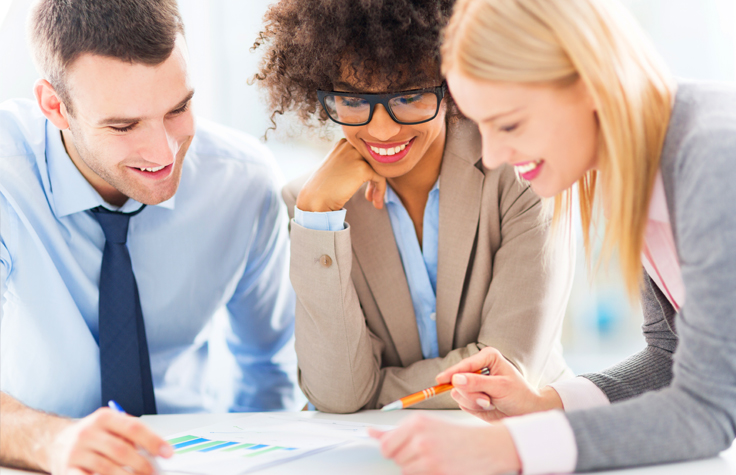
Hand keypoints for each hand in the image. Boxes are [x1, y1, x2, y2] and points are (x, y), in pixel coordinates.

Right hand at [46, 408, 171, 474]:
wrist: (56, 442)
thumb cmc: (92, 436)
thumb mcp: (110, 426)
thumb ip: (131, 435)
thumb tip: (158, 451)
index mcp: (103, 418)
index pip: (133, 428)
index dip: (153, 441)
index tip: (168, 453)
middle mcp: (88, 433)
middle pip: (122, 451)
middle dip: (142, 465)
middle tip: (153, 473)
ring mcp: (76, 453)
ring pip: (107, 469)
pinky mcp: (66, 470)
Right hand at [296, 138, 386, 211]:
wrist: (315, 198)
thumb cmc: (324, 186)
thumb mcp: (337, 167)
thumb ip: (351, 163)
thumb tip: (371, 169)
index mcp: (344, 143)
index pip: (366, 153)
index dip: (369, 169)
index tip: (366, 186)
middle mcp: (350, 145)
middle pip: (374, 160)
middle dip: (375, 178)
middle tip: (371, 195)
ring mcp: (356, 155)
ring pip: (379, 168)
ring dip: (379, 186)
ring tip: (374, 201)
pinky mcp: (362, 168)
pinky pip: (380, 178)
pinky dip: (380, 191)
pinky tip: (375, 202)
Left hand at [368, 414, 520, 474]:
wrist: (486, 446)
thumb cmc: (456, 436)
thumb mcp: (426, 426)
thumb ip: (396, 432)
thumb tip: (371, 434)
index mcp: (416, 423)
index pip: (385, 445)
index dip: (393, 451)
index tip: (402, 450)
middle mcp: (420, 438)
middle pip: (395, 460)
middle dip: (407, 459)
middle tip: (426, 453)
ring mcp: (428, 456)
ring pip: (406, 471)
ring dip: (417, 469)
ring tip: (434, 460)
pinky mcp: (437, 472)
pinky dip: (427, 474)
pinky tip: (439, 467)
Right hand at [436, 347, 562, 422]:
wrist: (525, 412)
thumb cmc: (519, 395)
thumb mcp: (500, 387)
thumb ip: (477, 383)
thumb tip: (456, 379)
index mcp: (487, 358)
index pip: (465, 365)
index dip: (452, 373)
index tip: (441, 380)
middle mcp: (477, 369)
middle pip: (458, 381)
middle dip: (471, 394)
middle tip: (487, 399)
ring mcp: (472, 383)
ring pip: (458, 394)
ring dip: (474, 402)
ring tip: (490, 402)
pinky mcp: (470, 396)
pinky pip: (462, 403)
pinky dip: (474, 408)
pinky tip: (487, 406)